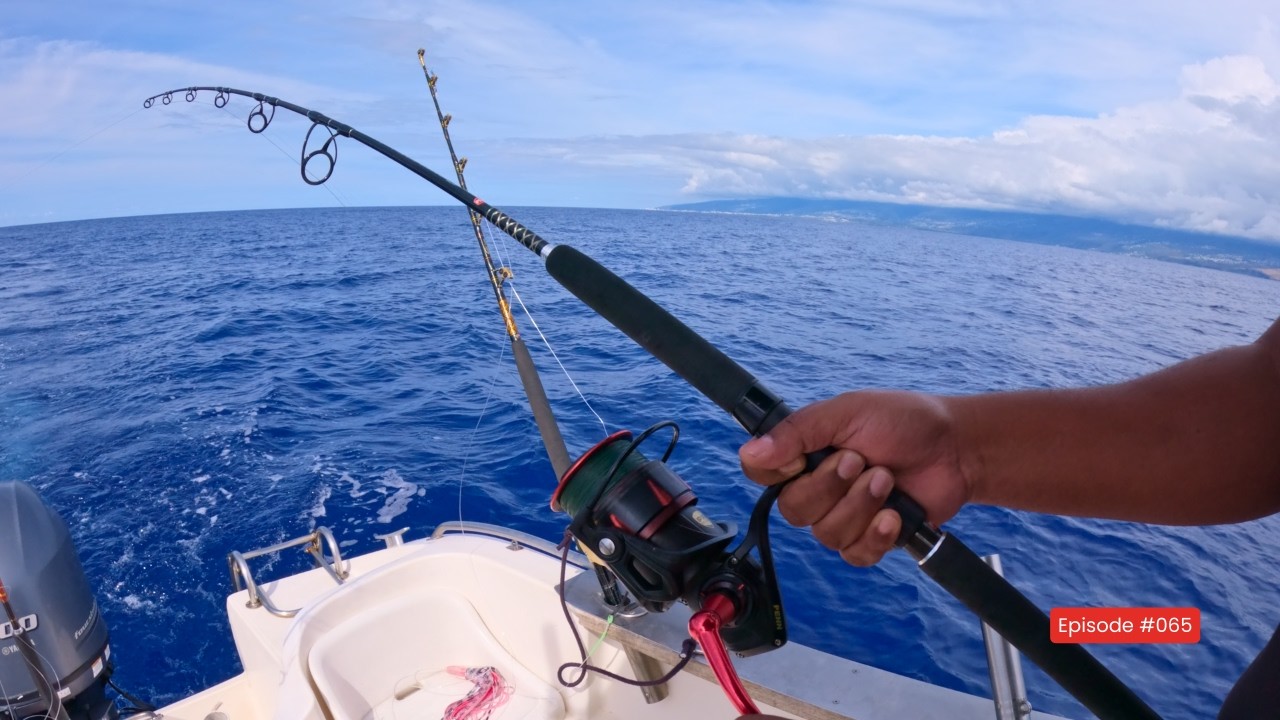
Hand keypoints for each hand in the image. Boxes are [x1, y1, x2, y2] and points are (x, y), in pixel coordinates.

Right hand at [738, 390, 970, 565]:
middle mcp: (817, 487)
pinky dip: (876, 535)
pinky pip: (854, 554)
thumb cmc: (903, 422)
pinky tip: (894, 517)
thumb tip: (751, 451)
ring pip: (826, 533)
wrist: (955, 449)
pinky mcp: (870, 539)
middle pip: (793, 510)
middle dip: (831, 487)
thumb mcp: (847, 412)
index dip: (776, 473)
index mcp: (804, 454)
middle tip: (862, 461)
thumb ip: (798, 431)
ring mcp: (843, 516)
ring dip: (860, 506)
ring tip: (887, 480)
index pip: (760, 472)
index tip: (802, 460)